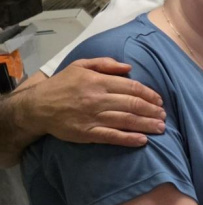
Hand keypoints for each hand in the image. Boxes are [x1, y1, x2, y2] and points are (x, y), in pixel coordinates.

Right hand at [37, 57, 165, 145]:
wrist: (37, 107)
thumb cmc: (61, 84)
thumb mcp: (80, 66)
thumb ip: (105, 63)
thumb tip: (129, 68)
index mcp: (98, 81)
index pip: (131, 87)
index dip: (149, 94)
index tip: (159, 101)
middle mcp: (97, 99)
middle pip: (133, 104)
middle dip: (152, 111)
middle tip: (164, 116)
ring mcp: (93, 117)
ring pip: (126, 121)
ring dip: (146, 124)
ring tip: (160, 128)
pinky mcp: (87, 133)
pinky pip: (112, 136)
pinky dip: (129, 139)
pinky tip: (142, 140)